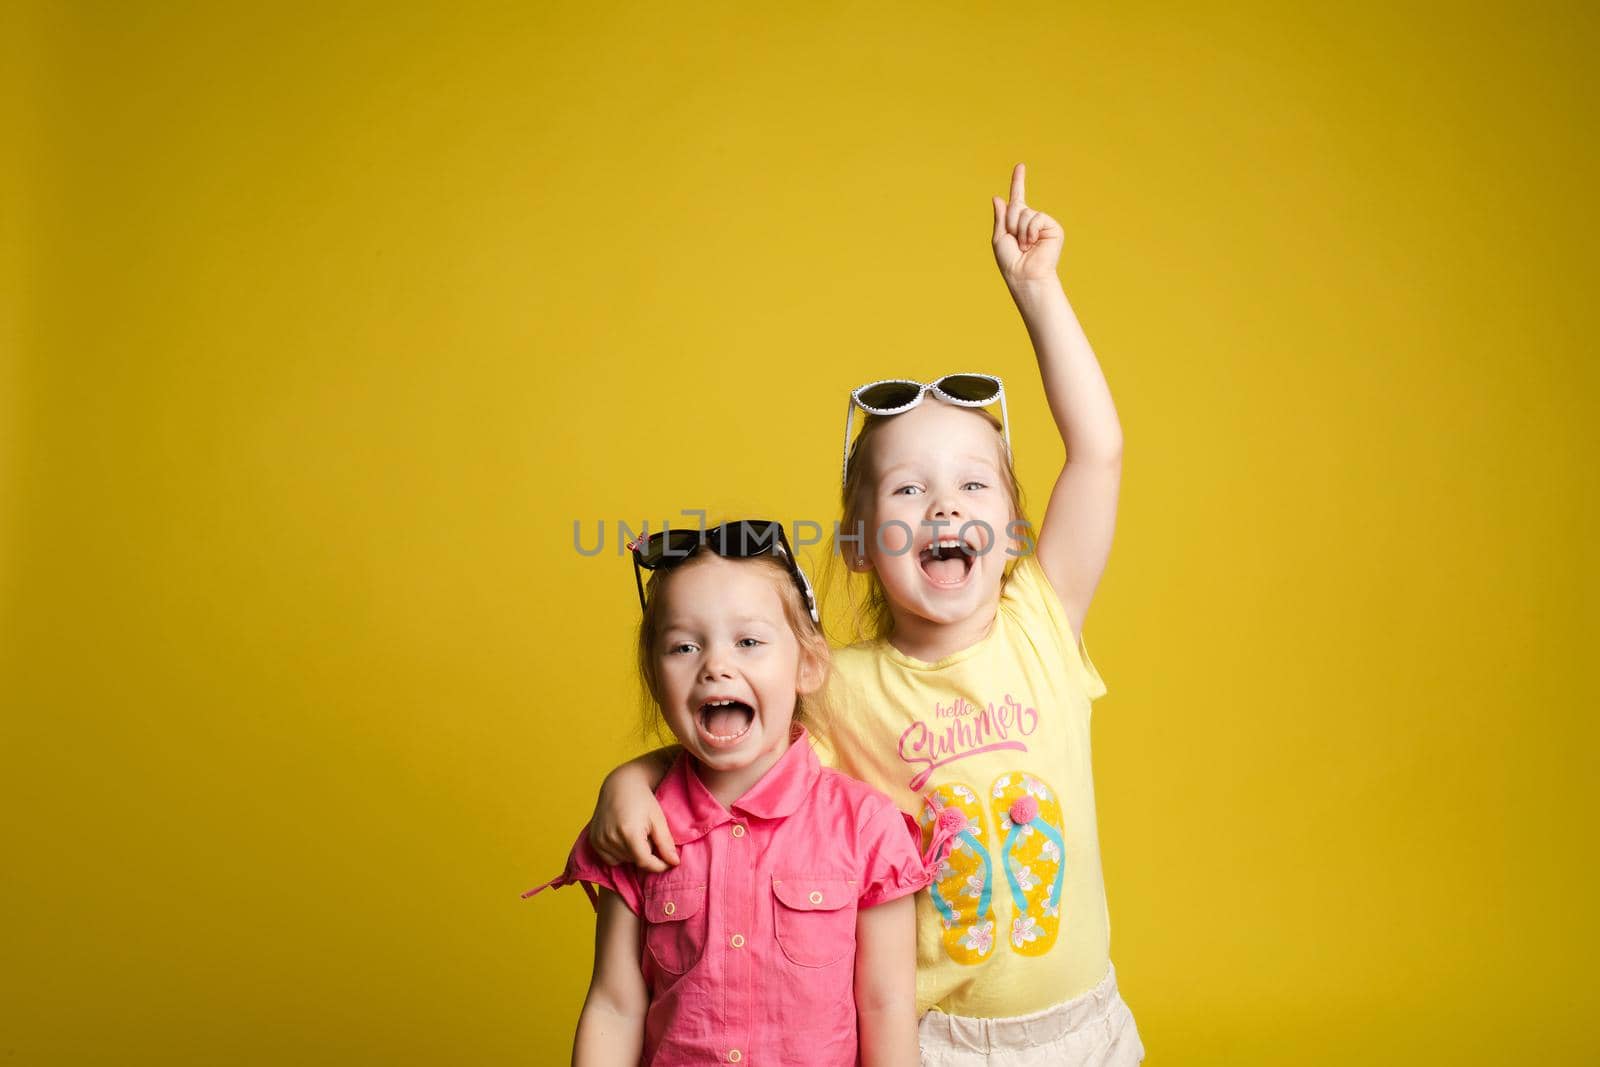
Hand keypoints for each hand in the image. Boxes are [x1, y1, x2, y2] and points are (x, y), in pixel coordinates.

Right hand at [589, 763, 679, 871]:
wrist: (620, 785)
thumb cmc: (642, 800)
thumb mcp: (658, 820)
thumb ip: (665, 843)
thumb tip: (674, 863)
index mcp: (629, 833)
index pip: (645, 862)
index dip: (659, 865)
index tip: (670, 863)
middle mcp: (611, 838)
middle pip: (635, 861)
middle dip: (647, 854)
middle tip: (650, 836)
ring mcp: (600, 840)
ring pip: (624, 860)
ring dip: (633, 853)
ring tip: (637, 834)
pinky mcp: (594, 840)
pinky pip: (610, 859)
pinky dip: (620, 853)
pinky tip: (625, 838)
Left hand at [991, 162, 1062, 288]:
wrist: (1024, 276)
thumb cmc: (1011, 262)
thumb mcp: (1000, 237)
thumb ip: (1000, 217)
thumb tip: (998, 197)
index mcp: (1017, 222)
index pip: (1017, 198)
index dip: (1018, 182)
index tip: (1020, 166)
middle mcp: (1031, 220)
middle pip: (1016, 206)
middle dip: (1011, 223)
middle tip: (1016, 241)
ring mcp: (1043, 223)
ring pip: (1026, 213)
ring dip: (1020, 231)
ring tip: (1024, 246)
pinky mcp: (1053, 228)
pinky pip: (1037, 218)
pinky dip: (1030, 231)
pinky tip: (1032, 244)